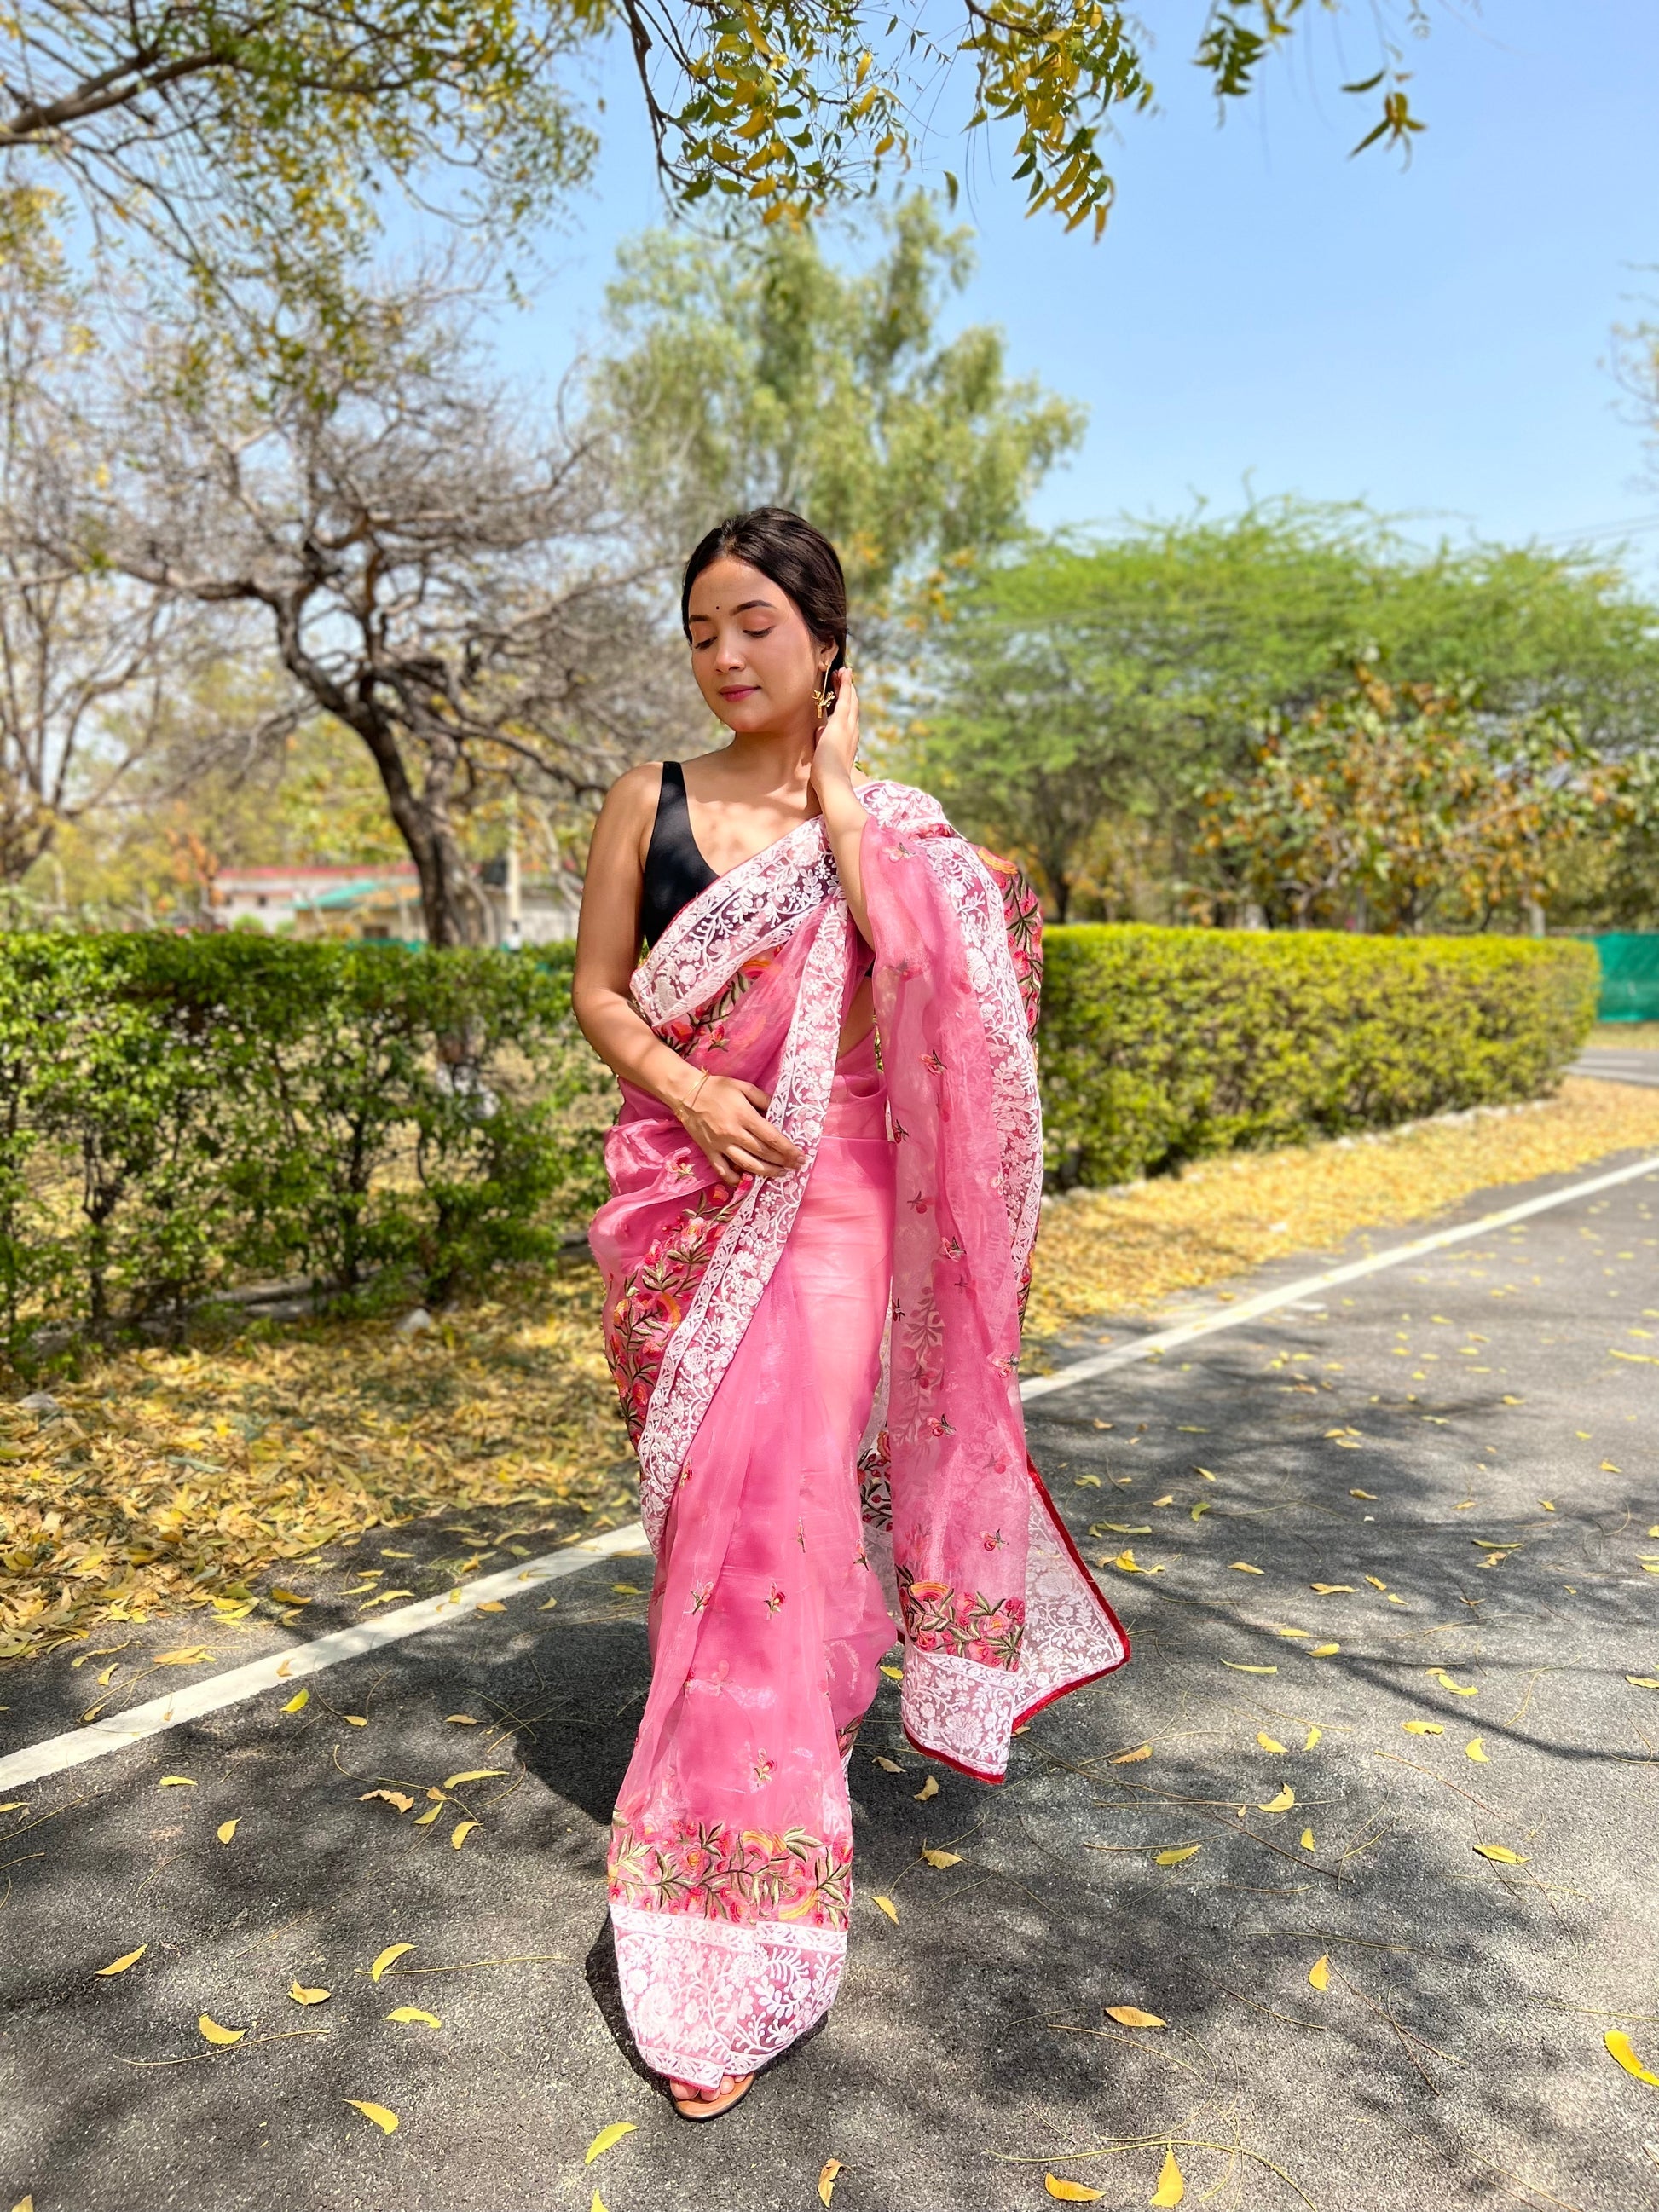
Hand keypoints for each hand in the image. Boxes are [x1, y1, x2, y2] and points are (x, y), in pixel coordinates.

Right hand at [679, 1074, 804, 1186]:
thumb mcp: (743, 1087)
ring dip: (766, 1172)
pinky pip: (722, 1169)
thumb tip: (779, 1112)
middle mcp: (734, 1133)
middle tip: (796, 1166)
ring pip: (747, 1164)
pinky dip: (734, 1178)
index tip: (801, 1156)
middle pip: (763, 1153)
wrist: (685, 1093)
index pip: (772, 1137)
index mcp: (744, 1116)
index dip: (788, 1149)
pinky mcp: (709, 1150)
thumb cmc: (717, 1088)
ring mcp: (720, 1144)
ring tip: (779, 1174)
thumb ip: (763, 1100)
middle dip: (783, 1161)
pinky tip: (745, 1181)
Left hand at [809, 668, 859, 798]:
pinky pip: (844, 698)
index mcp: (849, 740)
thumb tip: (819, 730)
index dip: (848, 704)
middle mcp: (853, 731)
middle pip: (853, 706)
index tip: (844, 693)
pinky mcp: (841, 722)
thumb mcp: (823, 754)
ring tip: (844, 671)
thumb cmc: (826, 775)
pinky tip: (843, 672)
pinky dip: (845, 684)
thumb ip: (823, 740)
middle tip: (844, 676)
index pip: (849, 718)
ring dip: (847, 684)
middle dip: (849, 690)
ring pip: (850, 700)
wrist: (832, 782)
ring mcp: (848, 726)